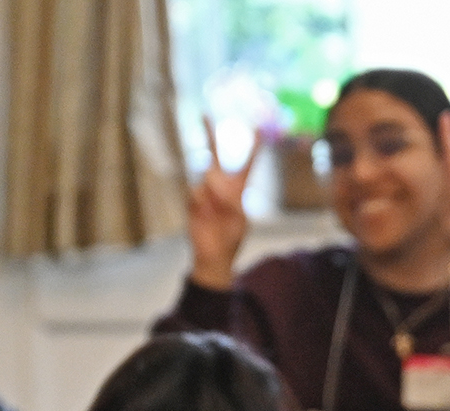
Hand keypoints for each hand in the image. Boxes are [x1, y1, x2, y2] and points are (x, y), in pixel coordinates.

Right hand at [187, 117, 257, 289]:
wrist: (213, 256)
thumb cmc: (231, 239)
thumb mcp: (239, 220)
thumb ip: (231, 200)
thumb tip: (214, 184)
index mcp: (239, 190)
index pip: (247, 164)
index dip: (253, 148)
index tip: (257, 129)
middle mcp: (221, 186)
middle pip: (216, 156)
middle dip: (210, 135)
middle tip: (204, 115)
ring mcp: (205, 191)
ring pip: (207, 179)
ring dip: (213, 194)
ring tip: (215, 212)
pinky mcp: (192, 200)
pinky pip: (195, 193)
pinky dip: (200, 204)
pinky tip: (204, 216)